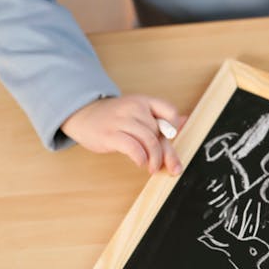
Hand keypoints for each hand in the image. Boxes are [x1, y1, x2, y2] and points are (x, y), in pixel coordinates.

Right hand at [61, 94, 186, 174]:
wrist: (84, 116)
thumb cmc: (115, 118)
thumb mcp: (139, 113)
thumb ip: (161, 120)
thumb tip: (185, 121)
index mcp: (144, 101)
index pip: (170, 110)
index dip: (174, 127)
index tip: (170, 140)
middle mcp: (134, 107)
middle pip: (159, 132)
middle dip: (165, 152)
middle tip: (168, 166)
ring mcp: (122, 120)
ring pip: (149, 140)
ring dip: (155, 158)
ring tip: (152, 167)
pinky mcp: (110, 134)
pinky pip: (133, 147)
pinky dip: (141, 158)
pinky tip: (140, 162)